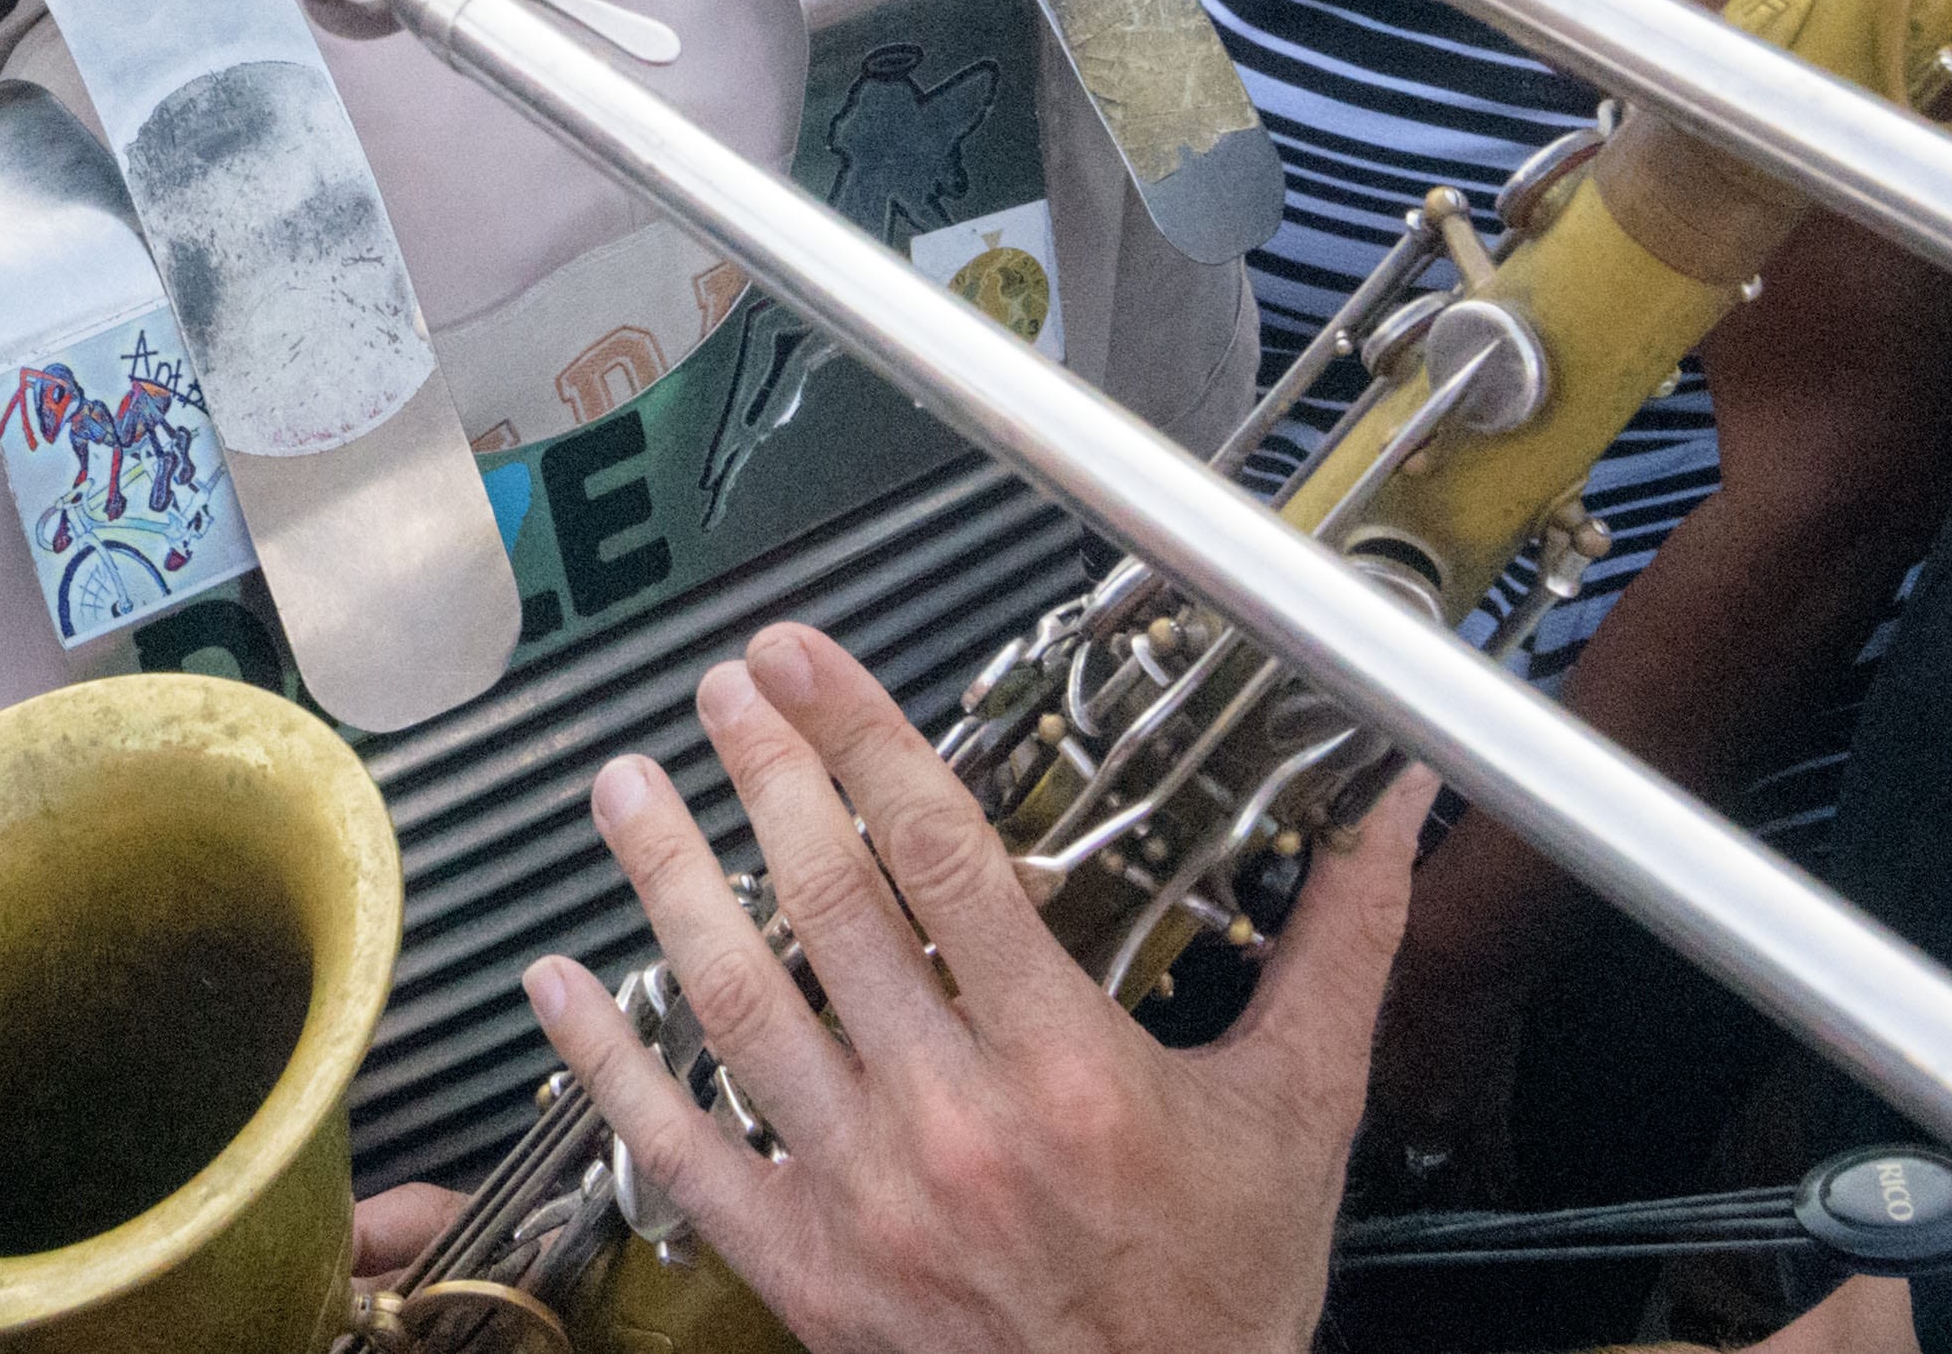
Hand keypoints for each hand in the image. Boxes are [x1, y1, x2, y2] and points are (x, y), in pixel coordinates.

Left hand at [525, 627, 1400, 1353]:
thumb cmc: (1225, 1295)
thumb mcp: (1301, 1110)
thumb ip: (1339, 945)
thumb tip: (1393, 814)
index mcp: (1066, 1069)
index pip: (940, 853)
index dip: (863, 736)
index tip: (808, 661)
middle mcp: (952, 1125)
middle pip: (828, 907)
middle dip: (764, 775)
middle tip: (721, 689)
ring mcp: (864, 1199)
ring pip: (736, 1008)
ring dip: (668, 881)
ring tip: (627, 787)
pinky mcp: (804, 1270)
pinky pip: (680, 1152)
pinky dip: (606, 1064)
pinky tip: (558, 986)